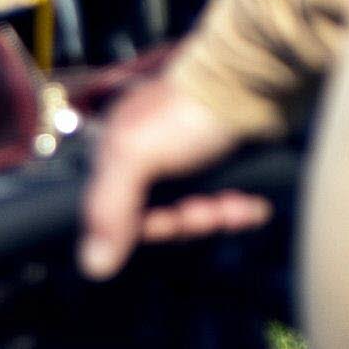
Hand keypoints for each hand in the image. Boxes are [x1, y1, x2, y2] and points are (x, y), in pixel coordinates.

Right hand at [78, 70, 269, 279]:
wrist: (256, 82)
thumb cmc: (187, 112)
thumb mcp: (135, 156)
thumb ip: (109, 209)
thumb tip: (92, 266)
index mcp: (119, 156)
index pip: (118, 214)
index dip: (147, 227)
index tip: (169, 221)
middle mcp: (150, 161)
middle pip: (161, 218)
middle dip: (188, 221)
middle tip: (207, 210)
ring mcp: (188, 164)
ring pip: (196, 214)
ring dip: (217, 216)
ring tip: (234, 202)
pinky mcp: (223, 167)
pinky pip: (226, 203)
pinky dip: (239, 208)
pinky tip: (251, 203)